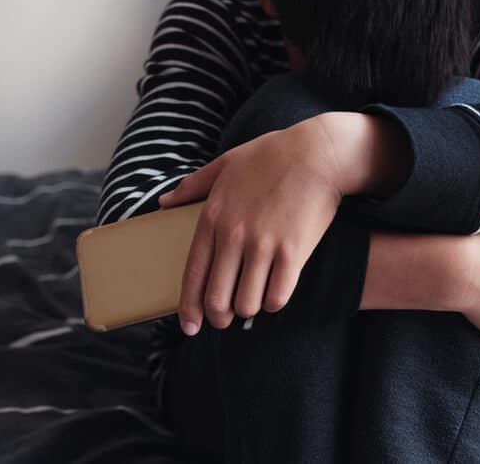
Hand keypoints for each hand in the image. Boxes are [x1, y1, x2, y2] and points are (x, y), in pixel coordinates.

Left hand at [158, 111, 405, 335]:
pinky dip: (274, 302)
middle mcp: (233, 235)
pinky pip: (277, 297)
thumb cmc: (270, 155)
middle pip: (217, 298)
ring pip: (246, 304)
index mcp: (212, 217)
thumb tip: (163, 202)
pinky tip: (275, 293)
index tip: (189, 326)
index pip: (192, 274)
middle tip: (225, 318)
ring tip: (253, 301)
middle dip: (219, 316)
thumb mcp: (224, 164)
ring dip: (249, 309)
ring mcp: (263, 245)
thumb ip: (191, 186)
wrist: (316, 152)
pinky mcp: (292, 252)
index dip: (189, 307)